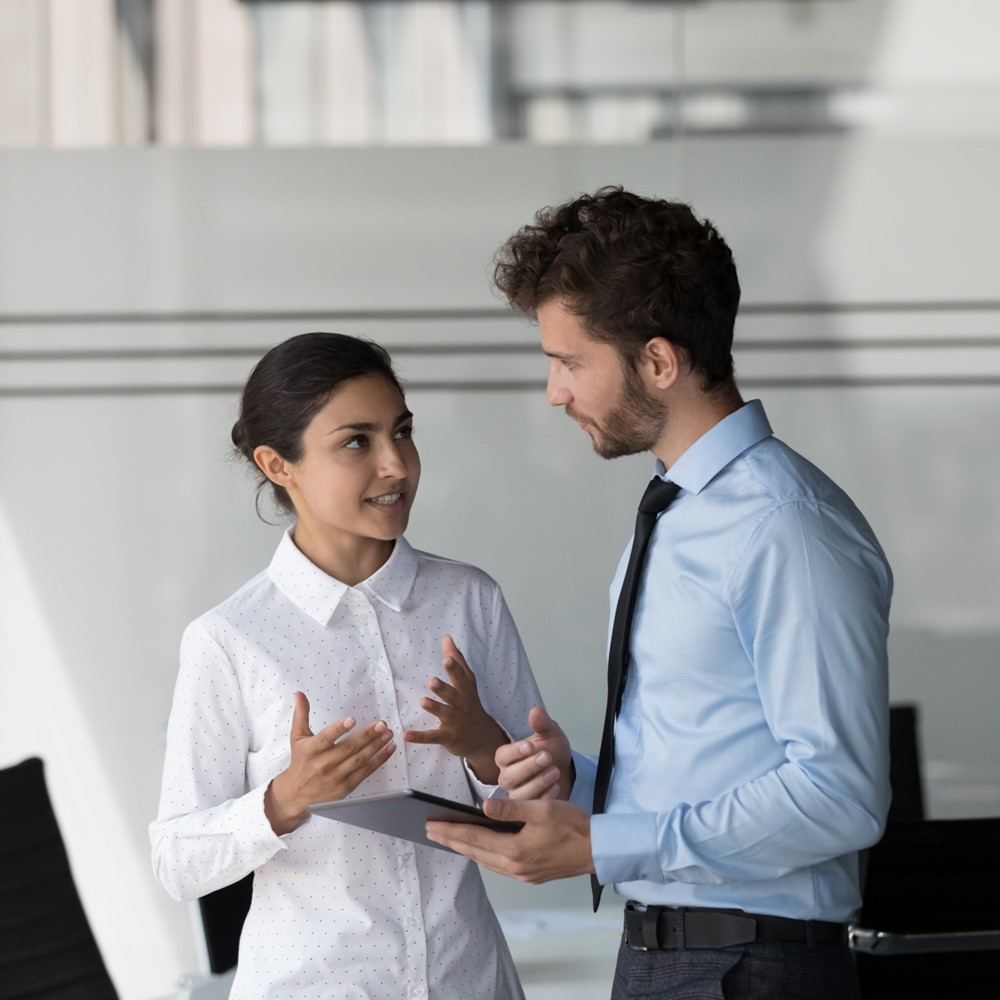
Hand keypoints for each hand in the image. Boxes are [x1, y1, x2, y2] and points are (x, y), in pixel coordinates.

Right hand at [265, 691, 394, 834]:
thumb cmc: (300, 762)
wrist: (296, 795)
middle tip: (381, 724)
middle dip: (367, 735)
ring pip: (360, 759)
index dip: (339, 729)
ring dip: (376, 746)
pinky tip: (389, 749)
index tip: (351, 720)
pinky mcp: (346, 786)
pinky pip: (366, 772)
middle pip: (348, 748)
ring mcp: (336, 776)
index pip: (326, 738)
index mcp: (311, 750)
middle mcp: (323, 764)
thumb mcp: (297, 737)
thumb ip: (301, 715)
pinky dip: (379, 760)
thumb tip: (299, 694)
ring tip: (388, 733)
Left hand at [404, 635, 506, 782]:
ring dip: (434, 708)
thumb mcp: (468, 682)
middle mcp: (461, 705)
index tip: (447, 658)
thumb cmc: (470, 703)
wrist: (481, 738)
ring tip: (423, 701)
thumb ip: (457, 660)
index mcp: (465, 690)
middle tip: (432, 681)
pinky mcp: (447, 737)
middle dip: (444, 688)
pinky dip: (419, 737)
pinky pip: (432, 737)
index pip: (461, 677)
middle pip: (453, 695)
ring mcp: (455, 722)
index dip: (454, 668)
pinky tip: (406, 735)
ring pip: (444, 714)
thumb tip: (447, 637)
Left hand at [426, 797, 594, 883]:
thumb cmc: (574, 826)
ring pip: (486, 861)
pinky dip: (484, 854)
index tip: (431, 825)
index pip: (474, 838)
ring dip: (467, 848)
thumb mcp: (541, 809)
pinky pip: (499, 865)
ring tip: (450, 838)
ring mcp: (523, 874)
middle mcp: (516, 867)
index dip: (450, 830)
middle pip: (475, 852)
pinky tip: (481, 847)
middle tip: (430, 831)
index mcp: (515, 851)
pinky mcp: (531, 875)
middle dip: (452, 840)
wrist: (599, 849)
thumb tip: (483, 808)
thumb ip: (511, 809)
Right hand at [496, 706, 573, 800]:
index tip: (530, 746)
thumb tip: (536, 711)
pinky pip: (531, 809)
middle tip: (547, 756)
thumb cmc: (551, 750)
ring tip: (554, 771)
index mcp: (507, 758)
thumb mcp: (549, 734)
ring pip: (518, 795)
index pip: (502, 756)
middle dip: (528, 767)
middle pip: (508, 777)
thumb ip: (542, 724)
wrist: (564, 769)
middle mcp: (507, 777)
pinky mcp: (528, 809)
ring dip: (537, 783)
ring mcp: (517, 794)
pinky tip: (556, 787)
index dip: (515, 752)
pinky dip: (544, 798)